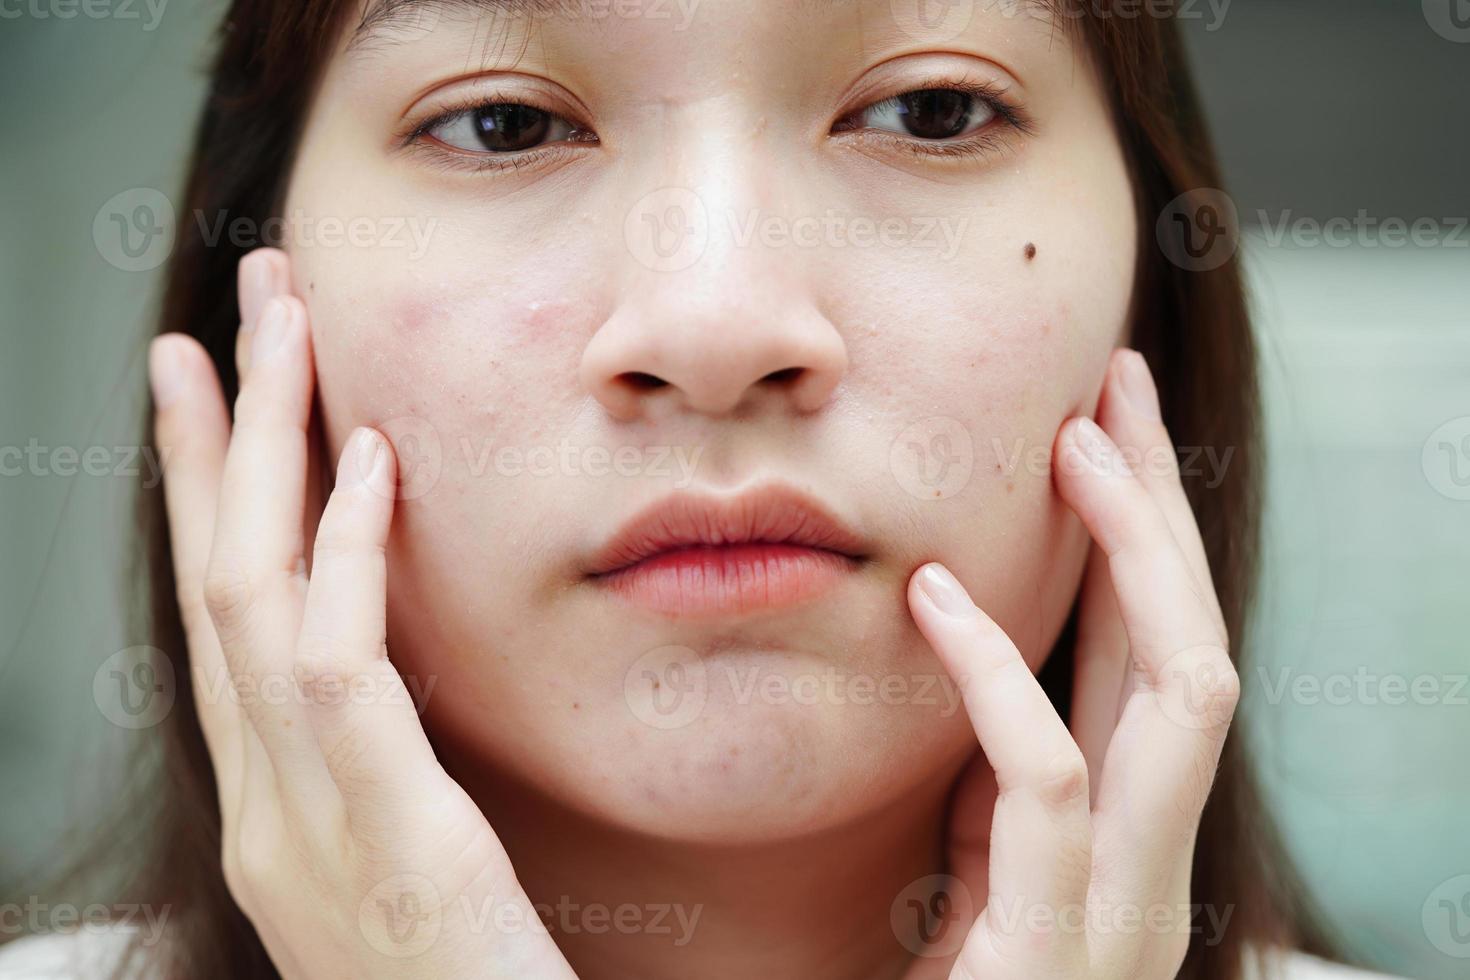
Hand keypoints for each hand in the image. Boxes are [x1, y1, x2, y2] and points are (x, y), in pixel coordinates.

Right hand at [149, 248, 575, 979]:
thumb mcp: (406, 873)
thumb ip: (388, 781)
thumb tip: (397, 687)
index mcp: (276, 812)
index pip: (221, 627)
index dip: (205, 504)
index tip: (214, 398)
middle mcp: (264, 808)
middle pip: (210, 584)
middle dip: (211, 442)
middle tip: (222, 318)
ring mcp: (303, 824)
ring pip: (248, 597)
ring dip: (262, 451)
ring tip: (279, 330)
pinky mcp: (381, 836)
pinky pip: (340, 668)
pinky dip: (344, 554)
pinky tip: (371, 463)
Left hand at [904, 348, 1236, 978]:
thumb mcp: (980, 861)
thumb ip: (1004, 776)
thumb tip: (993, 660)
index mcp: (1132, 828)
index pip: (1164, 653)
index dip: (1147, 535)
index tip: (1108, 424)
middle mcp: (1154, 858)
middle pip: (1197, 649)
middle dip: (1164, 513)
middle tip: (1112, 388)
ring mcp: (1122, 905)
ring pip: (1176, 698)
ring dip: (1131, 560)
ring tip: (1069, 450)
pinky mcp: (1053, 945)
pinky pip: (1051, 787)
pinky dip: (998, 679)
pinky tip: (935, 598)